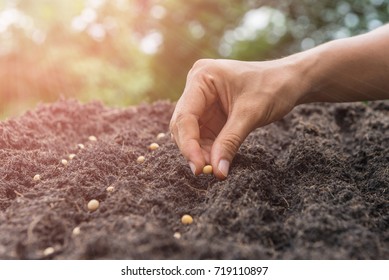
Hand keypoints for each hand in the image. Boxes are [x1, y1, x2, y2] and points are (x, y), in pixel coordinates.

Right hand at [169, 58, 304, 178]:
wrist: (289, 81)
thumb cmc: (272, 86)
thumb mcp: (250, 114)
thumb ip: (230, 142)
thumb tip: (217, 171)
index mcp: (202, 77)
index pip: (185, 116)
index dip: (188, 144)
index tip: (198, 167)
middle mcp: (197, 88)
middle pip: (183, 125)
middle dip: (193, 149)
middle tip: (205, 171)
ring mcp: (203, 102)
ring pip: (191, 133)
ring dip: (200, 152)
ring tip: (215, 168)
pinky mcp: (210, 114)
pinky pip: (203, 136)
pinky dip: (208, 150)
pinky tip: (217, 162)